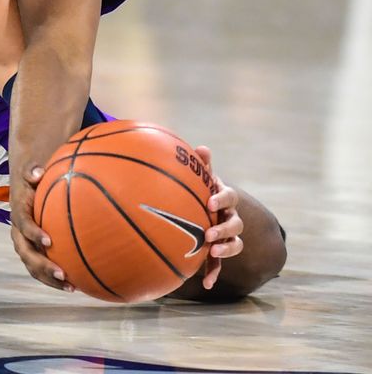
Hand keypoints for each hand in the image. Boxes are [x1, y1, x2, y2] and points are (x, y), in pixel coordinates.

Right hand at [9, 165, 73, 291]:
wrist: (26, 188)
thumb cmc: (34, 179)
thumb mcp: (31, 171)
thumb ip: (31, 170)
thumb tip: (37, 172)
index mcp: (18, 212)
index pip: (22, 224)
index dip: (33, 233)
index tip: (49, 241)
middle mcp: (18, 232)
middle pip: (26, 253)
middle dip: (42, 266)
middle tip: (61, 273)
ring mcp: (25, 244)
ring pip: (32, 265)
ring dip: (49, 278)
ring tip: (71, 287)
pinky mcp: (34, 252)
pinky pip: (42, 268)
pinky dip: (55, 279)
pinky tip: (77, 285)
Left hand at [195, 145, 244, 289]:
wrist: (200, 205)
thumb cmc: (197, 188)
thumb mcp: (198, 177)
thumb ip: (200, 165)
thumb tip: (202, 148)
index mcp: (223, 198)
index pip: (230, 196)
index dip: (222, 199)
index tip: (210, 202)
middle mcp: (229, 217)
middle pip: (236, 223)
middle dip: (225, 228)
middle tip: (209, 232)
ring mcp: (225, 235)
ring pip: (235, 243)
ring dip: (227, 248)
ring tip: (213, 251)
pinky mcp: (217, 250)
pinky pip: (219, 263)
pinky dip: (214, 273)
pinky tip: (206, 284)